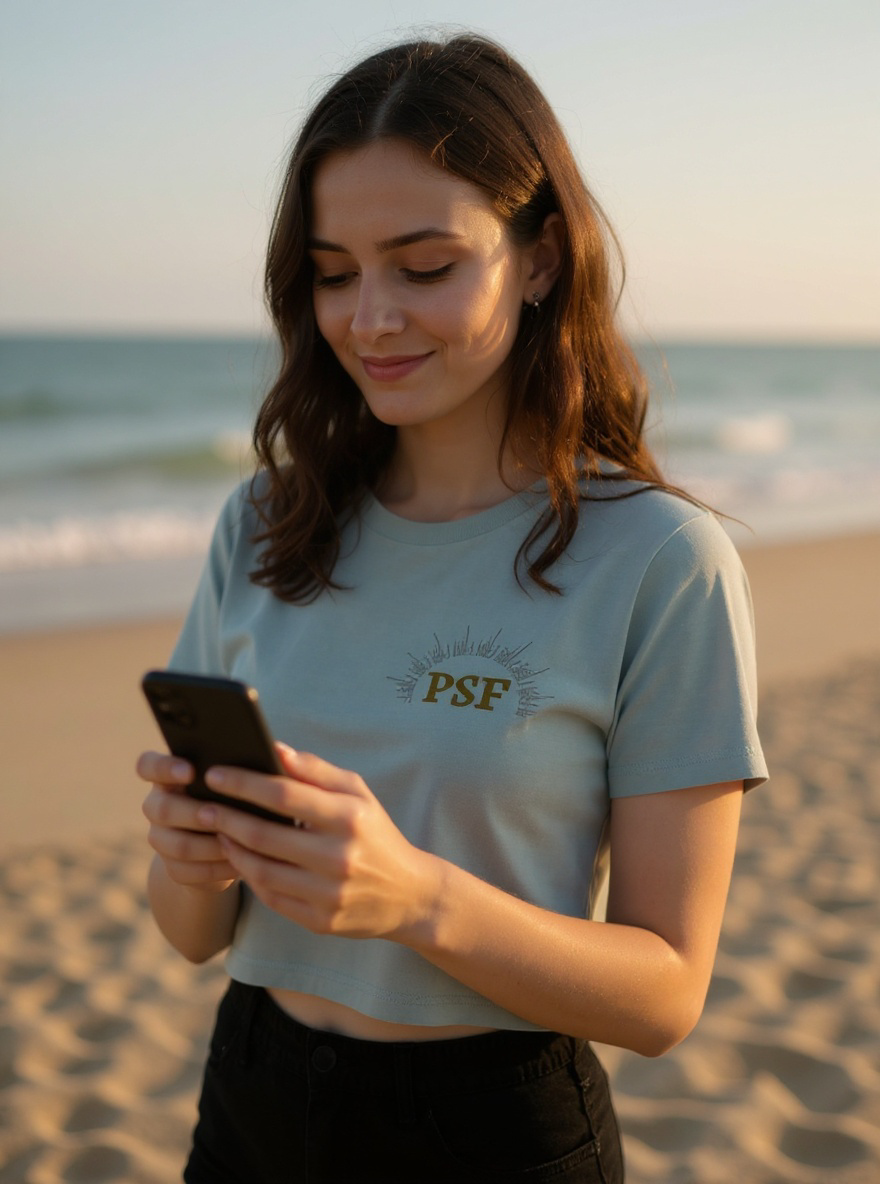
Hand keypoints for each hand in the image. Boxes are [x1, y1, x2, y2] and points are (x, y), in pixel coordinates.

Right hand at [137, 751, 238, 892]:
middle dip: (192, 812)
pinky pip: (187, 871)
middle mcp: (159, 805)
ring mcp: (162, 839)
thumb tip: (276, 752)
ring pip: (175, 844)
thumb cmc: (241, 801)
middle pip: (158, 808)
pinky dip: (216, 868)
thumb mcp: (240, 782)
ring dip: (209, 844)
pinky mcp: (173, 869)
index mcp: (171, 776)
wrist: (229, 845)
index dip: (163, 768)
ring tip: (238, 840)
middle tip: (219, 813)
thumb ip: (245, 767)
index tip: (191, 771)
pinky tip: (240, 862)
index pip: (148, 765)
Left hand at [195, 744, 440, 940]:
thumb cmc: (375, 834)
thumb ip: (317, 771)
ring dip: (232, 848)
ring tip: (216, 831)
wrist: (408, 895)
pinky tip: (239, 859)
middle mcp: (339, 856)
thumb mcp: (359, 794)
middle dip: (226, 817)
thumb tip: (275, 749)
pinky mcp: (320, 921)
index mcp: (349, 818)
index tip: (214, 773)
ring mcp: (328, 893)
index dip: (244, 783)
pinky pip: (271, 897)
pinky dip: (249, 876)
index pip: (285, 795)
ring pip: (261, 870)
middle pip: (264, 835)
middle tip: (202, 805)